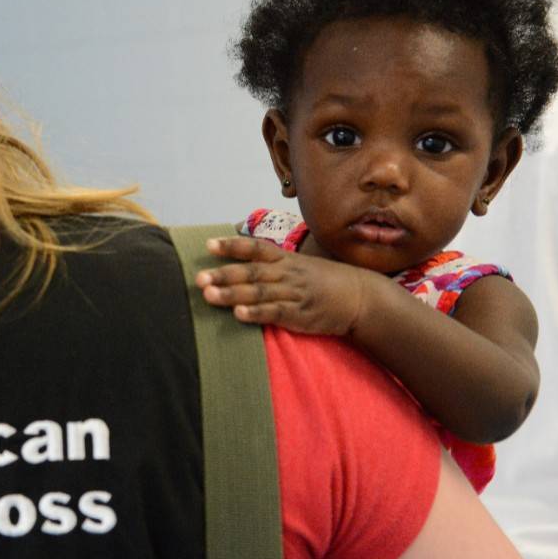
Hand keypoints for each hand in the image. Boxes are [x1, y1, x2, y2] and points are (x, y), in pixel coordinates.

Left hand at [194, 236, 370, 335]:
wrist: (359, 296)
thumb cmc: (322, 280)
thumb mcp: (298, 264)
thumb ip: (270, 263)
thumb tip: (239, 258)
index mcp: (285, 259)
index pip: (254, 248)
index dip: (232, 246)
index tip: (208, 244)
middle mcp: (286, 274)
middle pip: (250, 272)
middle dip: (223, 274)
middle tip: (198, 278)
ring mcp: (292, 294)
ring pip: (258, 292)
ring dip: (231, 294)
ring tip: (209, 295)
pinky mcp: (299, 314)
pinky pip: (274, 313)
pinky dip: (256, 313)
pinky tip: (238, 314)